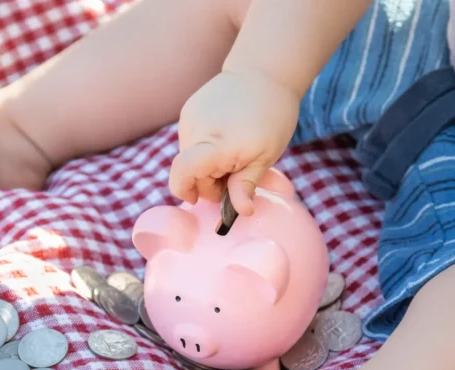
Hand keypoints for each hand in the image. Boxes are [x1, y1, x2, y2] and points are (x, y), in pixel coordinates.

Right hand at [169, 70, 299, 215]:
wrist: (264, 72)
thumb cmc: (271, 117)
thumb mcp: (265, 156)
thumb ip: (246, 185)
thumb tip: (240, 212)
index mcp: (217, 143)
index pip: (183, 174)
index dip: (185, 191)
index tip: (197, 199)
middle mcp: (196, 130)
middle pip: (189, 172)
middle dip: (207, 181)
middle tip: (235, 176)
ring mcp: (189, 117)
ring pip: (189, 156)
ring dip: (206, 164)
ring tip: (232, 152)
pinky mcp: (188, 110)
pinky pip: (190, 140)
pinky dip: (204, 147)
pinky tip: (225, 135)